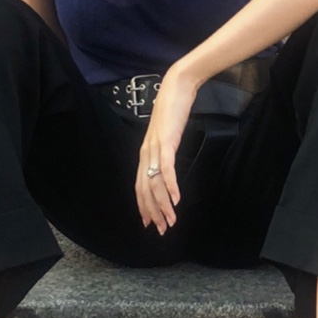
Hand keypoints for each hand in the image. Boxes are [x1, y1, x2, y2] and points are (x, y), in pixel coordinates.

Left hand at [136, 65, 198, 233]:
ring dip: (163, 205)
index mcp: (145, 154)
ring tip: (171, 220)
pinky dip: (171, 186)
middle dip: (153, 212)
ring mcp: (155, 148)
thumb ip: (164, 152)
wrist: (176, 89)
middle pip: (145, 190)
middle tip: (162, 229)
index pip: (140, 186)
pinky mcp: (167, 142)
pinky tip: (177, 199)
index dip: (144, 206)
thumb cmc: (173, 111)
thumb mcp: (167, 136)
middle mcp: (146, 153)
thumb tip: (167, 167)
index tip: (150, 223)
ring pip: (155, 184)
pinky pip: (167, 169)